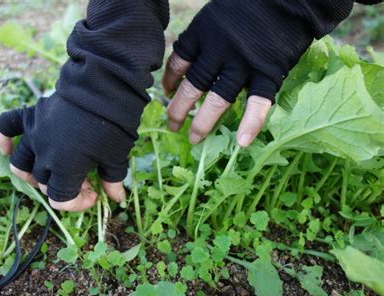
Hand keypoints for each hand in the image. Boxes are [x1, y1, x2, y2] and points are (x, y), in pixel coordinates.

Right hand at [0, 93, 131, 211]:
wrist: (104, 88)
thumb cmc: (114, 126)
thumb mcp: (117, 157)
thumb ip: (113, 180)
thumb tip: (117, 198)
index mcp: (65, 169)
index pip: (60, 199)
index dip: (77, 203)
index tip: (93, 195)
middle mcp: (44, 155)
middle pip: (43, 182)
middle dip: (62, 186)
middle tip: (82, 179)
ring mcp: (34, 135)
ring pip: (20, 164)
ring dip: (31, 174)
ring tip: (45, 173)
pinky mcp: (31, 116)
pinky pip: (5, 127)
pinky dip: (1, 138)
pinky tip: (5, 148)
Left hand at [162, 0, 317, 146]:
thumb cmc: (251, 1)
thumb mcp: (218, 13)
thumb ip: (208, 36)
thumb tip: (194, 58)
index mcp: (203, 33)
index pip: (179, 62)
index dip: (170, 79)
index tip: (166, 91)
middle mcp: (217, 51)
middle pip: (193, 86)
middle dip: (179, 108)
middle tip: (172, 125)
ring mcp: (242, 64)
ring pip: (218, 99)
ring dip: (204, 122)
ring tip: (195, 139)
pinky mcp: (268, 72)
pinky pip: (258, 102)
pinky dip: (252, 123)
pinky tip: (243, 142)